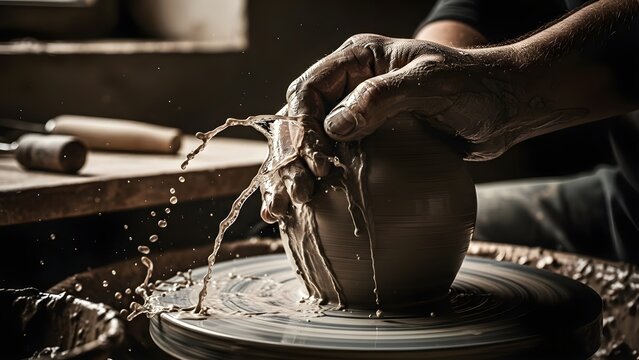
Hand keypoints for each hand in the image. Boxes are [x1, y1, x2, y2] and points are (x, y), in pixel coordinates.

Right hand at [260, 34, 519, 222]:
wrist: (506, 106)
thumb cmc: (474, 86)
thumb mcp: (430, 84)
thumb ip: (382, 97)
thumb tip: (333, 126)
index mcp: (357, 59)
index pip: (309, 91)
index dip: (303, 128)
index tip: (317, 164)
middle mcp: (349, 85)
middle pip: (300, 120)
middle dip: (290, 157)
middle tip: (293, 196)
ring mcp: (358, 114)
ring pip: (309, 143)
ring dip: (292, 174)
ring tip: (283, 209)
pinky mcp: (369, 141)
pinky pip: (332, 159)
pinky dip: (315, 182)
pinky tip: (306, 208)